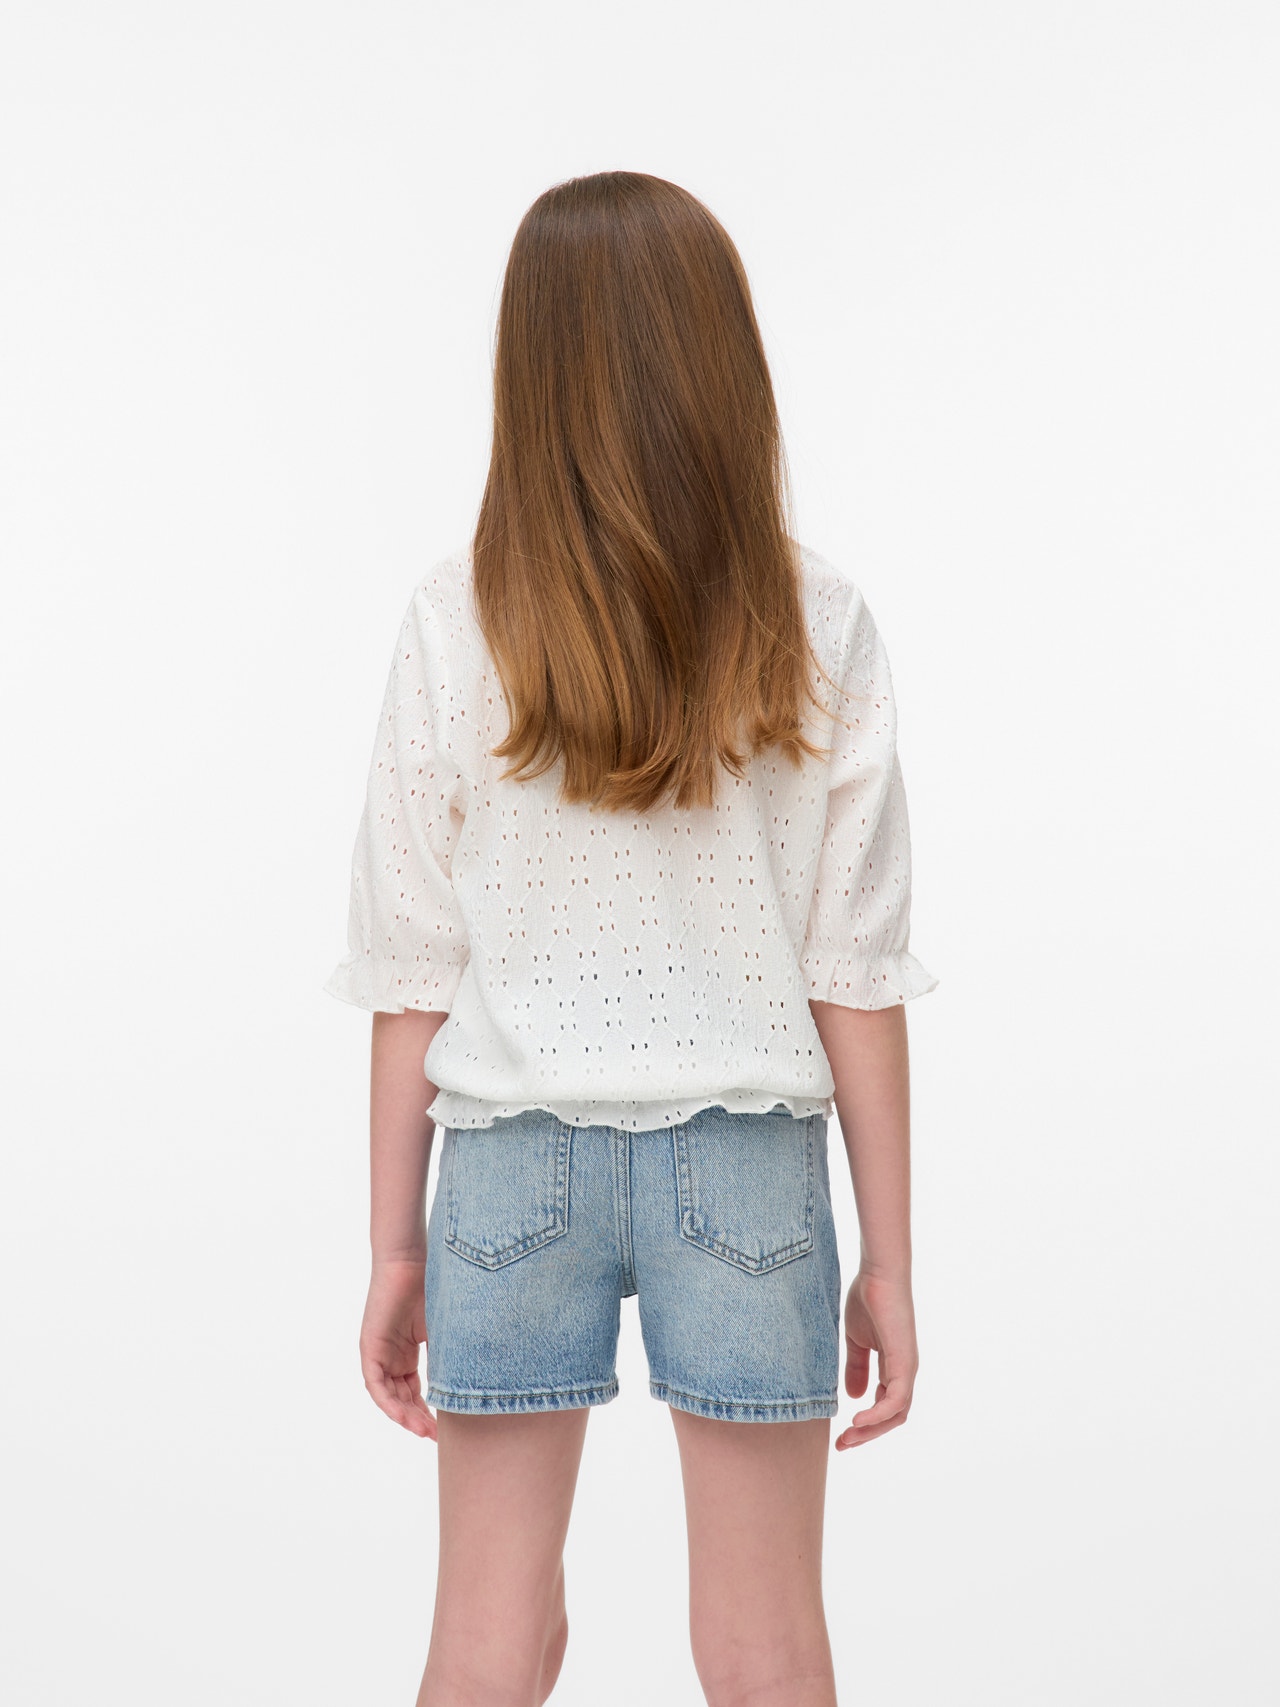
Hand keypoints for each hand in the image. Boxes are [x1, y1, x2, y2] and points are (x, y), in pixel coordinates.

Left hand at [359, 1257, 435, 1439]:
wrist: (410, 1260)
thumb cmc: (431, 1286)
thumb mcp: (444, 1329)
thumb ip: (450, 1354)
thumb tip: (474, 1382)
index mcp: (406, 1353)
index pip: (415, 1391)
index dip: (428, 1411)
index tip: (443, 1428)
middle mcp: (391, 1356)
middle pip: (402, 1398)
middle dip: (418, 1420)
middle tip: (436, 1436)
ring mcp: (379, 1353)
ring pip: (388, 1396)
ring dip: (405, 1416)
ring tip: (425, 1431)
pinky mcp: (369, 1348)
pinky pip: (375, 1384)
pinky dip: (389, 1401)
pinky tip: (404, 1415)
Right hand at [835, 1267, 916, 1450]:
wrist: (878, 1275)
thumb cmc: (868, 1300)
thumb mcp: (856, 1340)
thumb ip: (857, 1367)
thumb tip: (853, 1397)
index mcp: (894, 1368)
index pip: (884, 1406)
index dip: (864, 1424)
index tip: (841, 1434)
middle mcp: (904, 1373)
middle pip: (892, 1417)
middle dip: (866, 1435)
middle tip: (842, 1444)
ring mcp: (907, 1369)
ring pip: (895, 1414)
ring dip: (870, 1430)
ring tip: (847, 1437)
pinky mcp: (904, 1363)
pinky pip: (896, 1400)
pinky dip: (877, 1415)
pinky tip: (856, 1419)